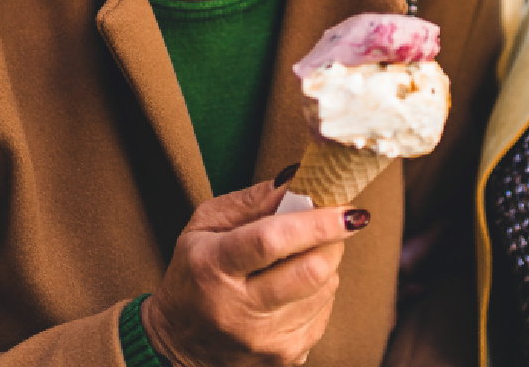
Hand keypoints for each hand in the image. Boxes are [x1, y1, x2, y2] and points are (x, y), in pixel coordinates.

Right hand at [143, 177, 369, 366]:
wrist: (180, 343)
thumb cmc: (194, 273)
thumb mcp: (205, 226)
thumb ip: (253, 201)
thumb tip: (300, 180)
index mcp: (213, 266)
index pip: (272, 241)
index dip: (316, 222)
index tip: (348, 209)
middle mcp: (239, 309)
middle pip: (311, 270)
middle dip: (331, 240)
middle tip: (328, 226)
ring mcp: (264, 339)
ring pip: (325, 289)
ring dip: (323, 265)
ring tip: (296, 260)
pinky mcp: (285, 356)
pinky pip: (324, 312)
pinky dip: (318, 292)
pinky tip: (291, 290)